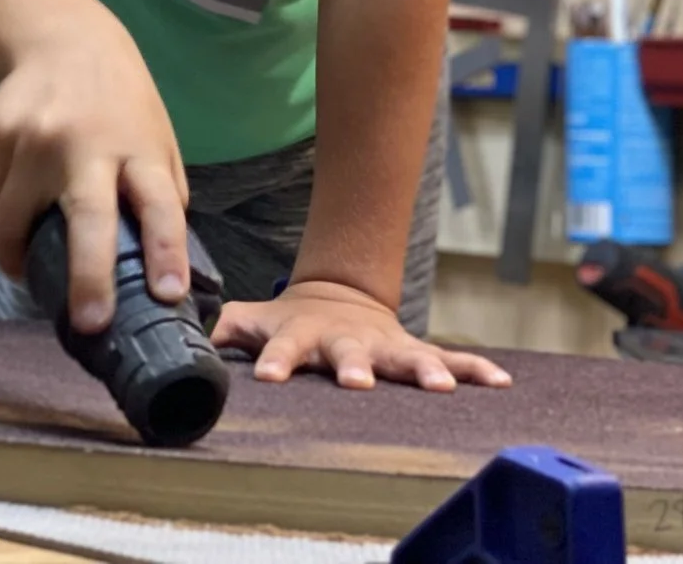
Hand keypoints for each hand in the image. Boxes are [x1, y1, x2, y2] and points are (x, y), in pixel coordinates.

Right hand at [0, 11, 189, 335]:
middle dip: (89, 278)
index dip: (166, 251)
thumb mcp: (156, 133)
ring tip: (27, 269)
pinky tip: (7, 226)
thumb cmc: (117, 96)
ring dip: (18, 260)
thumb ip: (160, 190)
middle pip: (88, 220)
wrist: (57, 34)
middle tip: (89, 323)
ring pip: (15, 223)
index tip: (167, 294)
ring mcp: (34, 140)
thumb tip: (160, 263)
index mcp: (138, 147)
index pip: (161, 204)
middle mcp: (87, 144)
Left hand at [214, 280, 511, 391]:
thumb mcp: (253, 320)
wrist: (337, 295)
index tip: (273, 377)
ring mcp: (383, 346)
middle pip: (350, 355)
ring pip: (404, 359)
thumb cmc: (289, 320)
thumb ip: (222, 329)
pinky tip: (500, 382)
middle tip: (357, 383)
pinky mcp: (412, 351)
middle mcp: (346, 342)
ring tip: (442, 387)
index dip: (278, 361)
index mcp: (302, 335)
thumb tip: (183, 339)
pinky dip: (475, 369)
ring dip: (423, 371)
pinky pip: (450, 359)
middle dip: (354, 368)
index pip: (285, 347)